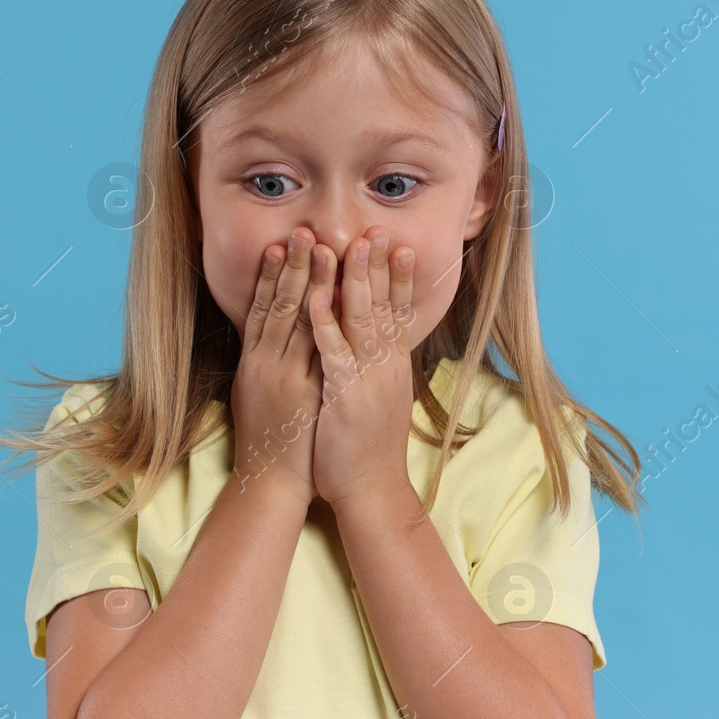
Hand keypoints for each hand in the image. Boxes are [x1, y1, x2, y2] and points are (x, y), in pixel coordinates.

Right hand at [229, 228, 334, 502]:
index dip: (273, 274)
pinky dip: (316, 323)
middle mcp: (266, 362)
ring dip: (306, 281)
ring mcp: (283, 376)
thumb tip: (273, 337)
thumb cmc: (273, 441)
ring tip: (317, 247)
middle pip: (279, 304)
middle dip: (292, 266)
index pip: (264, 307)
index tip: (283, 243)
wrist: (270, 482)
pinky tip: (324, 298)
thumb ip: (268, 363)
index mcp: (255, 361)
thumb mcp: (261, 395)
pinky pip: (310, 351)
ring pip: (292, 320)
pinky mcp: (300, 393)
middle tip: (303, 230)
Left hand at [307, 226, 416, 506]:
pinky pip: (334, 352)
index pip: (397, 312)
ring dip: (355, 281)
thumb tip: (382, 346)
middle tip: (376, 229)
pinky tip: (320, 296)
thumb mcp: (379, 400)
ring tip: (348, 245)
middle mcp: (384, 366)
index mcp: (391, 366)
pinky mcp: (345, 395)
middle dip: (378, 266)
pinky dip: (327, 322)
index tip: (398, 245)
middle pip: (383, 306)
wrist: (371, 489)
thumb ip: (380, 369)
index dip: (398, 278)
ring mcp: (366, 379)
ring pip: (362, 320)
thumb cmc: (368, 448)